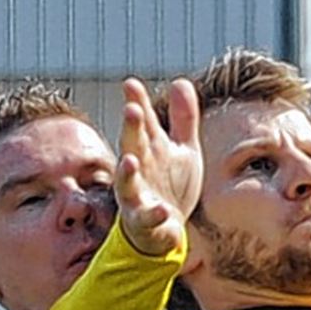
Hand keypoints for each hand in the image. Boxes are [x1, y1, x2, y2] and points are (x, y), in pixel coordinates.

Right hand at [115, 76, 202, 255]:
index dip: (137, 102)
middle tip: (132, 109)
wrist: (166, 229)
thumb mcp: (183, 150)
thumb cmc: (171, 185)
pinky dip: (155, 215)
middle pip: (133, 145)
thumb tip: (180, 81)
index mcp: (149, 149)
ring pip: (127, 183)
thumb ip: (183, 119)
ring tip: (129, 161)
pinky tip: (164, 211)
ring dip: (127, 172)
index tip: (131, 84)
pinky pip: (149, 220)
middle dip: (131, 129)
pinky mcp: (145, 222)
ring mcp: (138, 196)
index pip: (142, 122)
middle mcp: (139, 169)